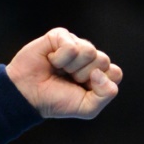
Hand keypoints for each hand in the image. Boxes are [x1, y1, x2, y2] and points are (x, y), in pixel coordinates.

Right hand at [5, 27, 122, 119]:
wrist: (29, 95)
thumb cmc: (57, 101)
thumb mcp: (87, 108)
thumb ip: (105, 95)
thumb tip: (100, 73)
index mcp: (98, 73)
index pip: (115, 73)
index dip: (101, 84)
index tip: (84, 89)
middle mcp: (89, 57)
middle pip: (103, 60)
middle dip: (85, 75)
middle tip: (69, 79)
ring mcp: (75, 44)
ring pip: (89, 51)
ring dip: (72, 67)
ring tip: (60, 70)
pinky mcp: (60, 36)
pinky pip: (71, 46)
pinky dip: (60, 58)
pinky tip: (51, 61)